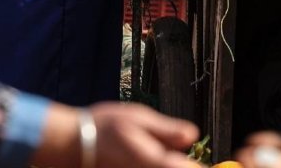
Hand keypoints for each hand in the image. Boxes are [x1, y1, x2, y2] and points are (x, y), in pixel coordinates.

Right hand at [32, 102, 198, 167]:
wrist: (69, 146)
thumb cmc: (102, 128)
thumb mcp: (138, 118)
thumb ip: (168, 130)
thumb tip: (193, 135)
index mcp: (156, 163)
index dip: (200, 166)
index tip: (211, 162)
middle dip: (184, 164)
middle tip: (178, 152)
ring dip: (171, 165)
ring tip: (160, 151)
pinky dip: (155, 167)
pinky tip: (144, 157)